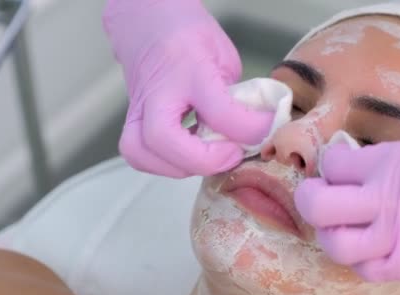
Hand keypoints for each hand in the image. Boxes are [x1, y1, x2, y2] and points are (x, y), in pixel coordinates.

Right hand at [103, 0, 272, 176]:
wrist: (147, 23)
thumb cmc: (189, 38)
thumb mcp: (223, 57)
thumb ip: (235, 95)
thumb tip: (253, 131)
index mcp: (188, 69)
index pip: (218, 110)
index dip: (249, 129)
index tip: (267, 130)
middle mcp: (157, 92)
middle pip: (163, 139)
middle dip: (204, 160)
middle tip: (233, 154)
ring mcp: (138, 109)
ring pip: (141, 153)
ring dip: (182, 167)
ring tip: (212, 158)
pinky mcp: (132, 124)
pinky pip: (140, 155)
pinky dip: (167, 165)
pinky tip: (192, 156)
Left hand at [295, 134, 399, 280]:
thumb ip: (398, 160)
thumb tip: (372, 167)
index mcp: (396, 161)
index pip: (334, 164)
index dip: (328, 163)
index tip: (333, 166)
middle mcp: (389, 199)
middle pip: (318, 204)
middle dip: (307, 197)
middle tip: (314, 194)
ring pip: (336, 244)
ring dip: (329, 234)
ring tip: (338, 225)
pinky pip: (370, 270)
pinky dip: (361, 260)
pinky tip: (369, 248)